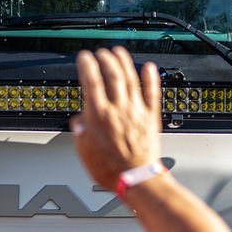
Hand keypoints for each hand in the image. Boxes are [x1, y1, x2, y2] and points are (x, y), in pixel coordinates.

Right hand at [70, 47, 161, 191]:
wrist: (136, 179)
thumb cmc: (111, 169)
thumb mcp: (84, 152)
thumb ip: (81, 132)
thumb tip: (79, 121)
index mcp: (99, 116)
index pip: (91, 82)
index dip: (87, 66)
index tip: (84, 57)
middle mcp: (118, 110)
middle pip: (112, 76)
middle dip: (105, 60)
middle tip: (100, 52)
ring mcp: (136, 112)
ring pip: (131, 79)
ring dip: (124, 63)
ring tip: (119, 52)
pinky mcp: (150, 118)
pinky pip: (152, 93)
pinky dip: (151, 79)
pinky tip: (149, 67)